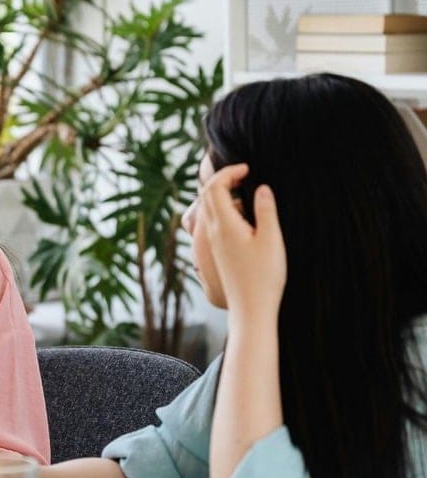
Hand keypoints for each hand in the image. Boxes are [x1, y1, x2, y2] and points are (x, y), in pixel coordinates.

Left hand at [201, 163, 286, 325]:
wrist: (251, 308)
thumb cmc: (265, 276)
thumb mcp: (272, 239)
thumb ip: (265, 210)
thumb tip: (262, 188)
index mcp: (223, 225)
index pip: (214, 188)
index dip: (227, 172)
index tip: (247, 169)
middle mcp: (212, 232)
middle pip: (206, 196)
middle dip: (222, 180)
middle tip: (245, 176)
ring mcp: (212, 243)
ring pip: (207, 210)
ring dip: (221, 196)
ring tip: (244, 194)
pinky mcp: (216, 252)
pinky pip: (211, 223)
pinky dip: (222, 210)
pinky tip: (242, 217)